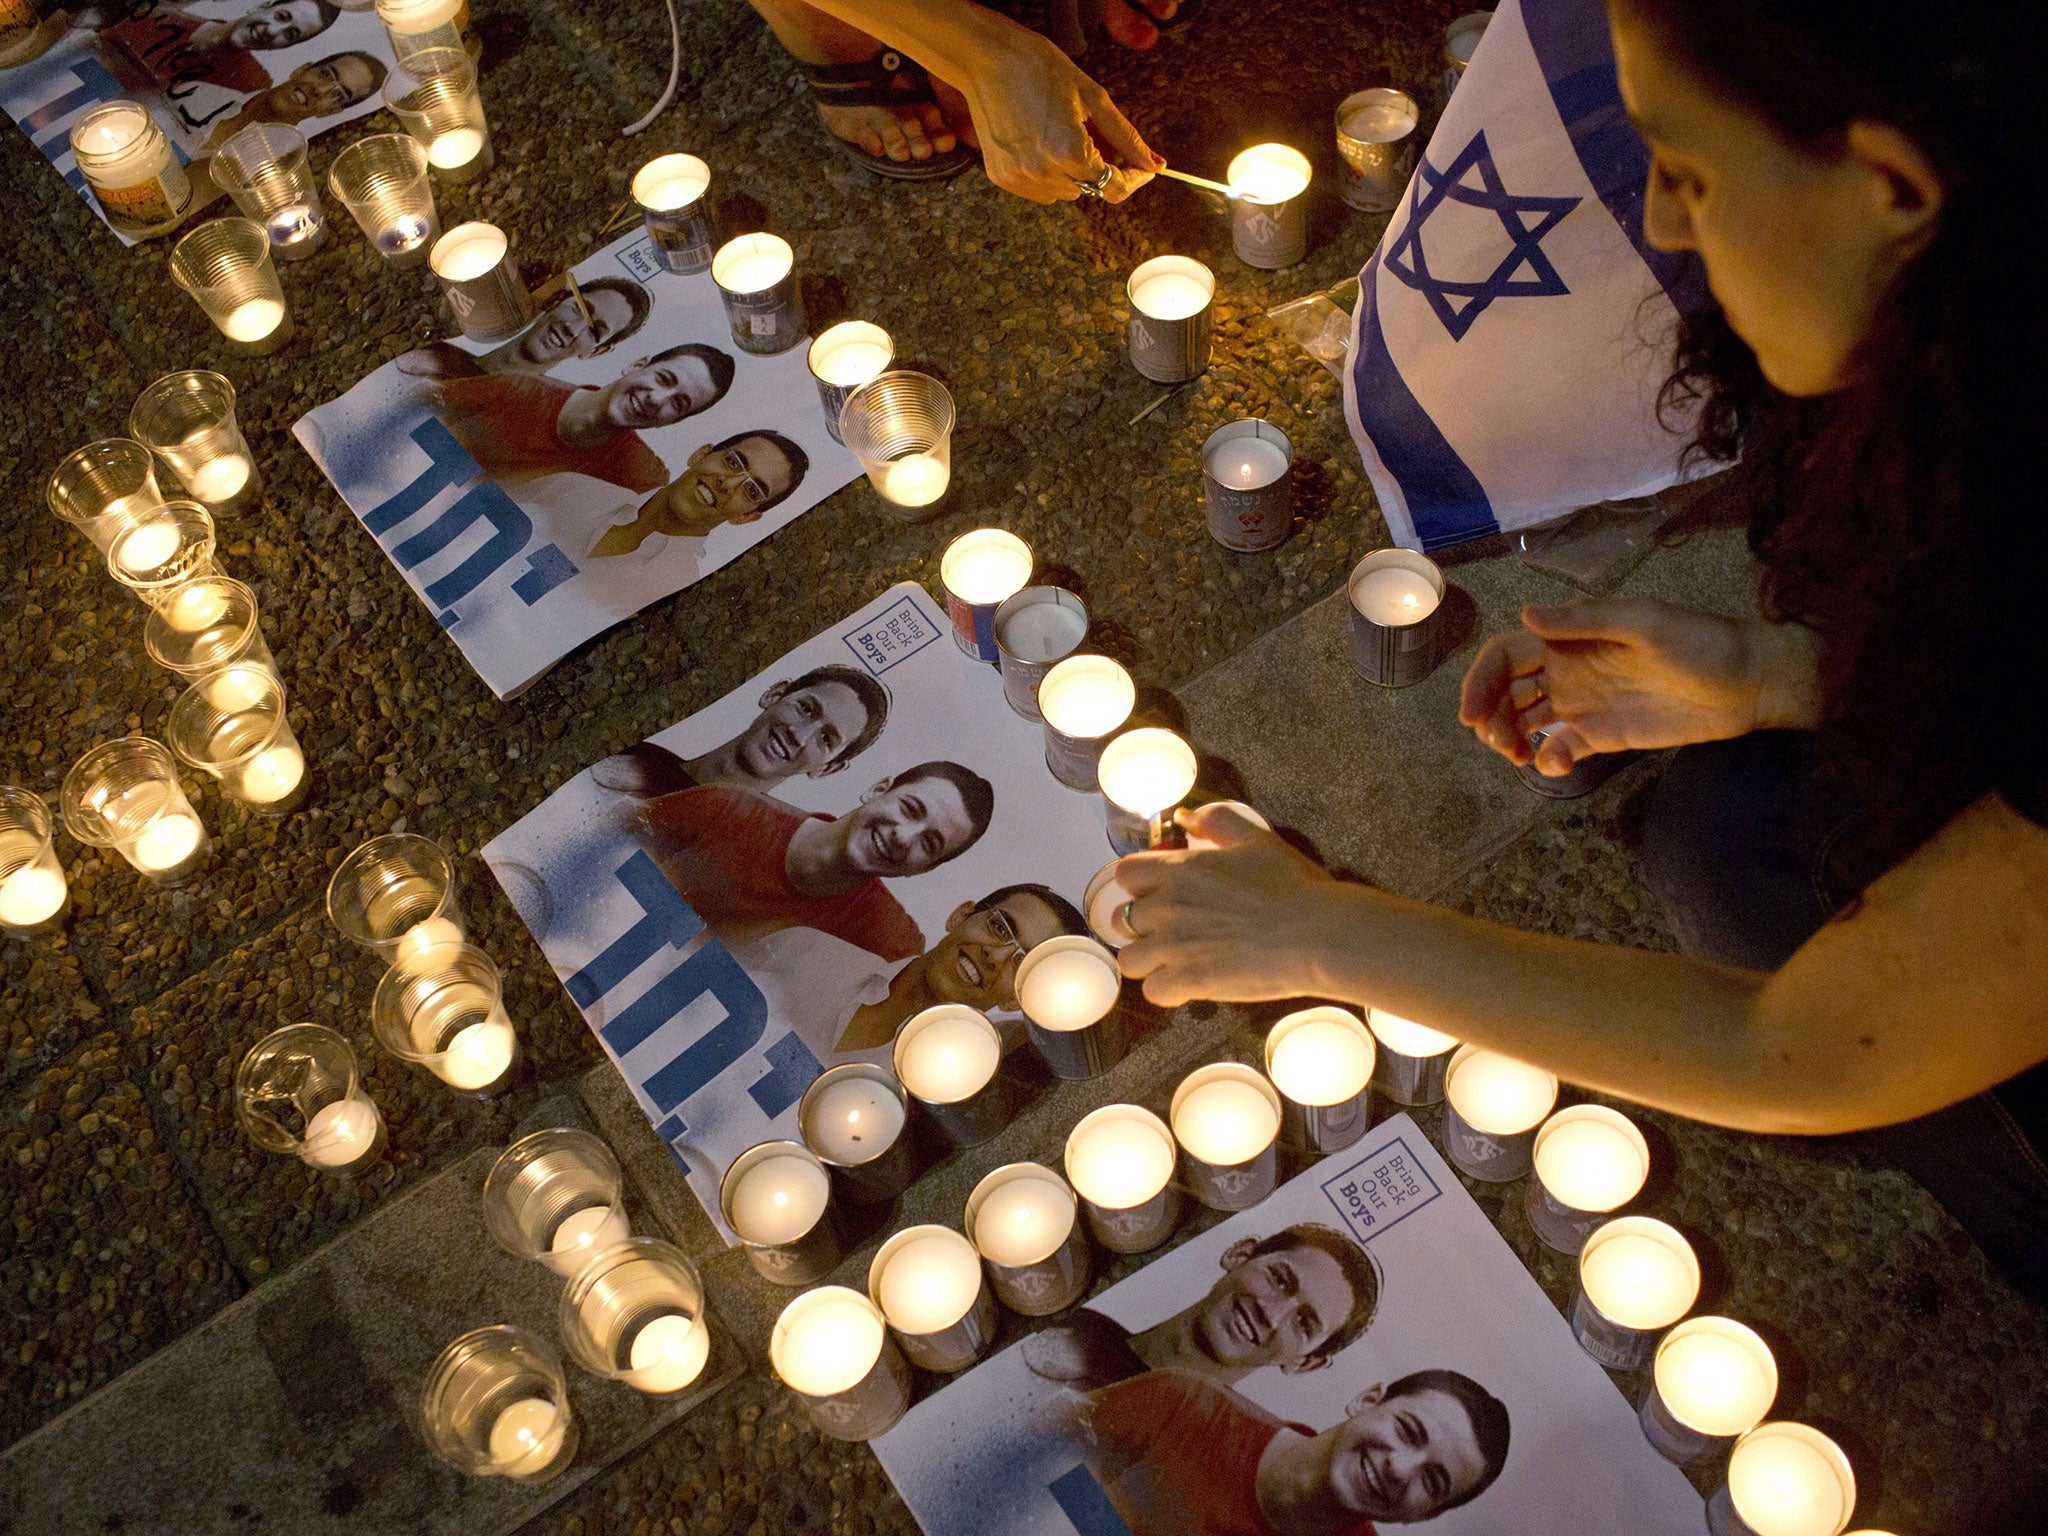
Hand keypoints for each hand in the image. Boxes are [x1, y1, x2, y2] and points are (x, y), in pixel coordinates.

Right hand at [945, 23, 1160, 202]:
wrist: (988, 59)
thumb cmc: (1041, 69)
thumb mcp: (1094, 99)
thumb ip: (1126, 138)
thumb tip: (1155, 164)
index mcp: (1070, 153)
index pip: (1115, 188)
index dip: (1134, 179)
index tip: (1142, 170)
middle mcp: (1044, 174)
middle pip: (1090, 189)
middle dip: (1098, 166)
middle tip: (1089, 132)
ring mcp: (1020, 179)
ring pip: (1066, 192)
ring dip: (1072, 172)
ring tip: (1059, 133)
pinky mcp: (1003, 179)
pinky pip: (1040, 189)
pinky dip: (1048, 173)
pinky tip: (1038, 141)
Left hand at [1116, 804, 1355, 1006]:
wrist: (1315, 934)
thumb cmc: (1291, 885)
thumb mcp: (1256, 838)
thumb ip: (1217, 821)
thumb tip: (1186, 816)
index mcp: (1180, 869)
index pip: (1125, 874)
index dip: (1138, 885)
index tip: (1157, 894)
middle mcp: (1168, 906)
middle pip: (1122, 919)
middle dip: (1142, 926)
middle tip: (1170, 932)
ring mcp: (1174, 946)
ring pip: (1129, 959)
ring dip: (1149, 961)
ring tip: (1175, 962)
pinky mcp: (1187, 981)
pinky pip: (1152, 992)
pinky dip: (1167, 990)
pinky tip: (1189, 985)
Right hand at [1458, 599, 1818, 775]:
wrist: (1748, 684)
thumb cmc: (1700, 643)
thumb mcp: (1644, 622)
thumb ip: (1585, 621)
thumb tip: (1526, 616)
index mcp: (1570, 637)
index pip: (1506, 655)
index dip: (1481, 680)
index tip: (1472, 714)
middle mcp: (1567, 669)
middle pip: (1506, 691)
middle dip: (1488, 715)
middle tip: (1497, 741)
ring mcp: (1582, 704)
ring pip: (1524, 721)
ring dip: (1508, 739)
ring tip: (1516, 755)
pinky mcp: (1602, 735)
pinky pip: (1560, 749)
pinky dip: (1547, 760)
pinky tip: (1554, 765)